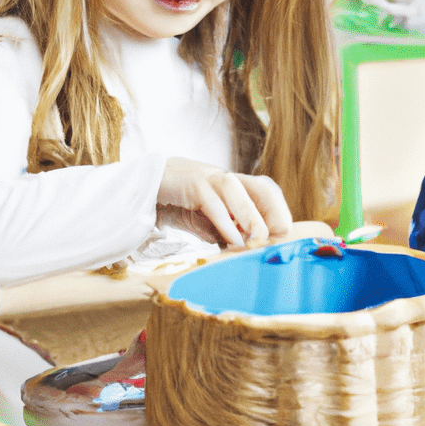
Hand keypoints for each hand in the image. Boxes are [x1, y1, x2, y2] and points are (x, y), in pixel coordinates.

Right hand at [158, 158, 291, 247]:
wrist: (140, 187)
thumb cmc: (178, 204)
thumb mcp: (205, 219)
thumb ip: (223, 230)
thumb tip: (243, 248)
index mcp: (232, 184)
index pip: (266, 190)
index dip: (278, 209)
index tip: (284, 232)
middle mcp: (225, 177)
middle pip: (261, 187)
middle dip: (275, 210)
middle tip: (280, 234)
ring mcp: (208, 177)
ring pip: (239, 192)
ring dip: (252, 216)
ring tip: (258, 239)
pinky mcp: (190, 182)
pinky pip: (212, 203)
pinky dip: (224, 222)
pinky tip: (231, 240)